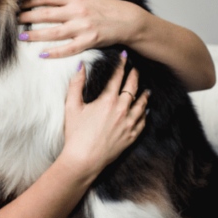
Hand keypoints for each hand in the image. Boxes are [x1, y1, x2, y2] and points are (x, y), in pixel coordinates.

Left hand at [18, 0, 148, 57]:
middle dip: (27, 16)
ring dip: (36, 34)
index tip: (19, 4)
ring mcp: (83, 26)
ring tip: (22, 36)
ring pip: (53, 32)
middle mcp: (77, 10)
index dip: (31, 0)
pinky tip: (41, 53)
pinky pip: (68, 48)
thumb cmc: (109, 5)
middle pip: (46, 13)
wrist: (128, 21)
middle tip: (14, 20)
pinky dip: (54, 52)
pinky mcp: (89, 40)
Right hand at [61, 53, 148, 176]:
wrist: (84, 160)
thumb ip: (76, 84)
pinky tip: (145, 110)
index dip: (122, 65)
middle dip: (135, 76)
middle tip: (135, 69)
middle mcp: (122, 110)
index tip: (124, 57)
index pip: (118, 77)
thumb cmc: (75, 134)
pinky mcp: (131, 136)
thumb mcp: (71, 106)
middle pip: (133, 87)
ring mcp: (129, 124)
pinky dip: (145, 113)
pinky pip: (143, 121)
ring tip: (145, 89)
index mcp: (108, 100)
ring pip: (142, 104)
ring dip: (144, 94)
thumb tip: (80, 66)